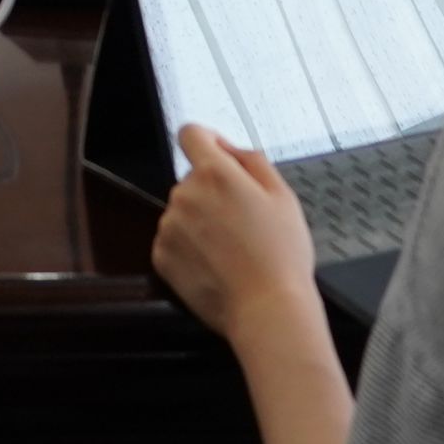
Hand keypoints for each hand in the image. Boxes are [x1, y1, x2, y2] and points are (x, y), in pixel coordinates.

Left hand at [149, 125, 324, 344]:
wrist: (266, 309)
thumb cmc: (281, 255)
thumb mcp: (283, 196)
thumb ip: (251, 160)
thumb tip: (228, 149)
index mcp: (214, 174)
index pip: (191, 134)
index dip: (207, 141)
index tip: (221, 156)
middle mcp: (183, 194)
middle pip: (191, 179)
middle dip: (212, 191)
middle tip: (243, 222)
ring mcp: (168, 226)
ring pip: (183, 211)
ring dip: (200, 221)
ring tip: (232, 249)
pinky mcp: (160, 256)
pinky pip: (173, 240)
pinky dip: (189, 248)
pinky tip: (216, 265)